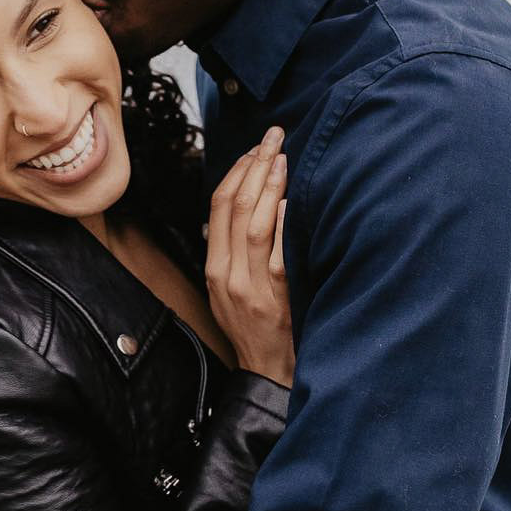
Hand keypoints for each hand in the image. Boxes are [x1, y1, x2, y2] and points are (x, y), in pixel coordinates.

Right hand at [205, 127, 293, 386]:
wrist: (269, 374)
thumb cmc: (257, 330)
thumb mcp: (233, 290)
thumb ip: (236, 254)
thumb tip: (250, 207)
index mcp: (215, 268)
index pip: (219, 207)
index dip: (236, 171)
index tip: (255, 148)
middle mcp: (228, 275)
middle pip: (236, 207)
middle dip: (254, 166)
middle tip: (274, 137)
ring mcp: (251, 287)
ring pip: (256, 224)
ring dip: (270, 185)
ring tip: (284, 157)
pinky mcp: (277, 299)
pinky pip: (280, 254)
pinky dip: (286, 222)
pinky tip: (295, 199)